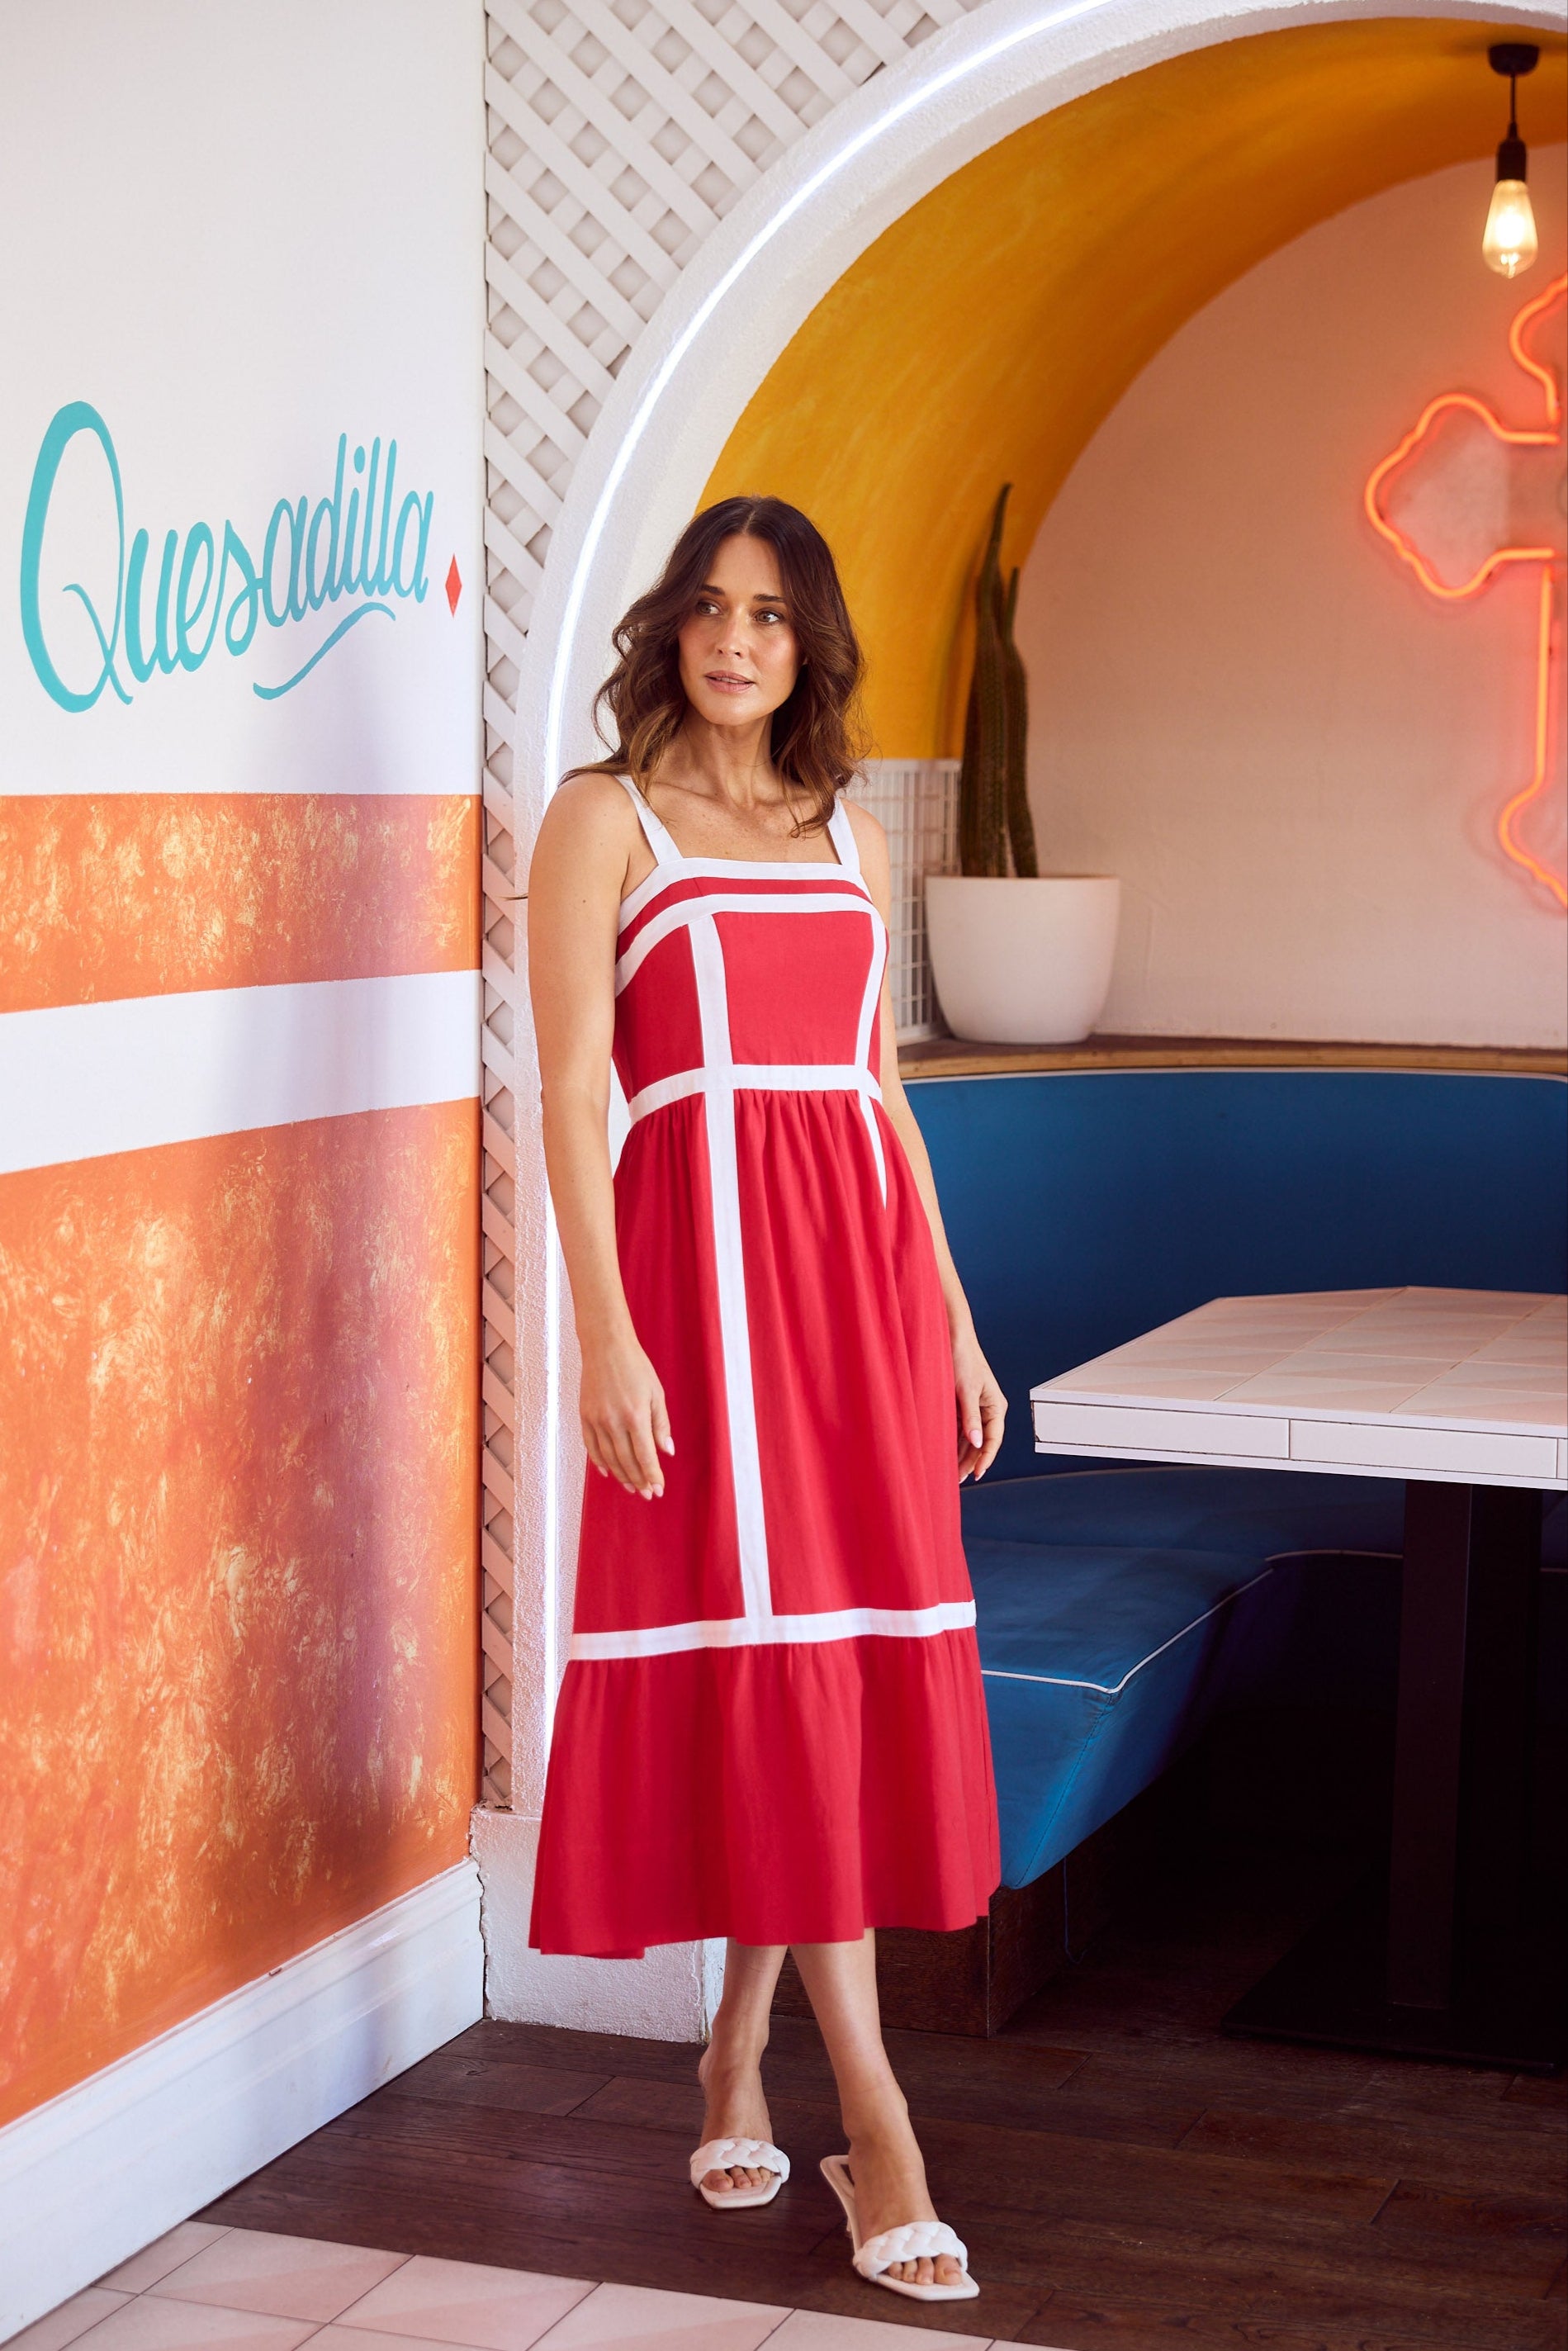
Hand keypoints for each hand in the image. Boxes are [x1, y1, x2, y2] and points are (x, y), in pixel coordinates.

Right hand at [580, 1330, 672, 1496]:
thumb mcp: (656, 1393)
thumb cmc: (635, 1367)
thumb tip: (667, 1451)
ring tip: (632, 1487)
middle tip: (647, 1493)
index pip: (645, 1455)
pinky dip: (600, 1462)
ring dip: (621, 1475)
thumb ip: (661, 1425)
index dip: (652, 1475)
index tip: (658, 1489)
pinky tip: (608, 1472)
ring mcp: (597, 1420)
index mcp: (635, 1416)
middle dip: (638, 1480)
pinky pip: (591, 1447)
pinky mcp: (585, 1416)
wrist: (605, 1347)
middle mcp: (614, 1421)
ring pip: (609, 1458)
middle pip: (626, 1461)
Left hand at [953, 1325, 1005, 1483]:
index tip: (977, 1474)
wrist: (950, 1337)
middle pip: (980, 1443)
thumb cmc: (962, 1358)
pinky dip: (952, 1442)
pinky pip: (958, 1429)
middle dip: (970, 1462)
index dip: (986, 1459)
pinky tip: (943, 1453)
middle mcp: (986, 1409)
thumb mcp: (966, 1390)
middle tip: (956, 1480)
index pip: (993, 1439)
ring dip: (960, 1455)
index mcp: (995, 1406)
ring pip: (968, 1439)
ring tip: (948, 1473)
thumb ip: (971, 1418)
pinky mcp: (959, 1405)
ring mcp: (973, 1408)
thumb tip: (977, 1443)